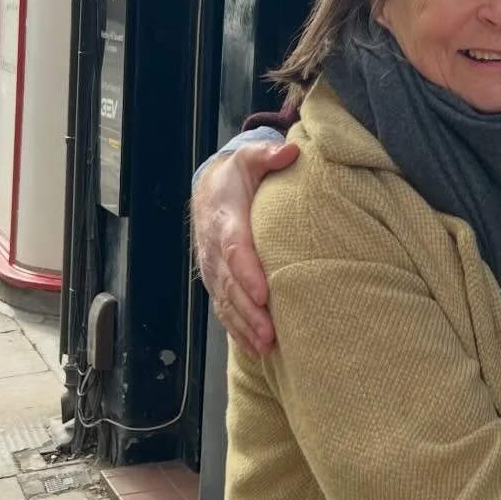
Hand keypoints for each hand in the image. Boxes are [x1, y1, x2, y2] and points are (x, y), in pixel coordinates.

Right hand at [191, 140, 297, 355]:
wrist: (209, 192)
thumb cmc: (236, 178)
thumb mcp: (249, 159)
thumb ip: (268, 155)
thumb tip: (291, 151)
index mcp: (225, 221)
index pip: (235, 250)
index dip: (247, 273)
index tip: (265, 293)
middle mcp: (214, 250)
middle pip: (230, 285)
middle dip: (249, 311)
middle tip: (271, 333)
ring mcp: (212, 269)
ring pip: (226, 302)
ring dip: (245, 326)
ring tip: (266, 346)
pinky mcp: (216, 281)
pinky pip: (224, 309)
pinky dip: (237, 330)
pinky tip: (255, 348)